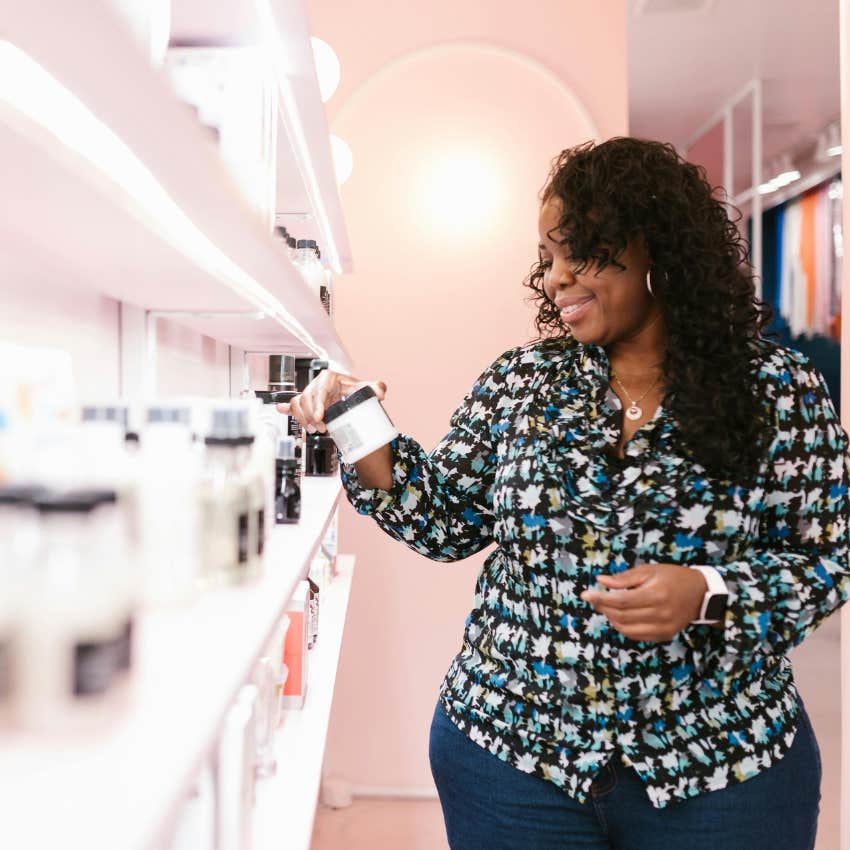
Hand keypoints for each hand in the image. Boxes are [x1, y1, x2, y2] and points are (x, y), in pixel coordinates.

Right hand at [277, 370, 387, 433]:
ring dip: (302, 418)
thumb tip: (380, 393)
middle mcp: (317, 384)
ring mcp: (310, 394)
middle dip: (311, 415)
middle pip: (306, 398)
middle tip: (321, 428)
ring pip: (298, 403)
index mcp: (329, 378)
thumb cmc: (356, 390)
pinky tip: (281, 410)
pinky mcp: (306, 403)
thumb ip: (376, 388)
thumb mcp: (367, 388)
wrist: (350, 397)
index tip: (320, 416)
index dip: (317, 403)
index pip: (319, 390)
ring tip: (314, 429)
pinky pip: (292, 404)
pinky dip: (287, 409)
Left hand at [579, 563, 707, 641]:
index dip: (601, 598)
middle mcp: (660, 614)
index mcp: (656, 595)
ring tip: (606, 606)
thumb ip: (624, 578)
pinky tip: (619, 616)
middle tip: (594, 598)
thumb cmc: (673, 577)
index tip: (585, 594)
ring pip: (627, 629)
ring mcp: (663, 628)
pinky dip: (623, 627)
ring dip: (611, 618)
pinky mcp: (664, 635)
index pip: (622, 600)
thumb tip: (601, 580)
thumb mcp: (649, 570)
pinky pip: (637, 636)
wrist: (701, 593)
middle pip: (622, 616)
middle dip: (603, 607)